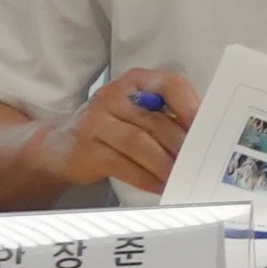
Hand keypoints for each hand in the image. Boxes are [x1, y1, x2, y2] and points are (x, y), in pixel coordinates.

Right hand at [54, 67, 191, 198]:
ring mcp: (95, 121)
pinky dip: (145, 177)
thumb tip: (203, 136)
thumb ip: (165, 116)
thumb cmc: (112, 128)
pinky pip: (122, 164)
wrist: (60, 146)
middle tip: (199, 162)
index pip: (169, 84)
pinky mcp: (85, 149)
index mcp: (135, 81)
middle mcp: (112, 96)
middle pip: (156, 120)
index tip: (206, 125)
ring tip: (181, 177)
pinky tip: (160, 185)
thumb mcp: (136, 112)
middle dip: (181, 144)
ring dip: (164, 164)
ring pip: (139, 143)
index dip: (190, 105)